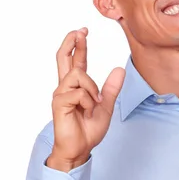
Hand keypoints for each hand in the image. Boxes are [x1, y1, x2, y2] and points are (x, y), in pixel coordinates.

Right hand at [49, 27, 124, 169]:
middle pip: (63, 58)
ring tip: (92, 104)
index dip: (79, 46)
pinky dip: (88, 101)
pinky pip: (79, 92)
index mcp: (76, 87)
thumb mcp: (105, 106)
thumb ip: (111, 88)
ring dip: (91, 88)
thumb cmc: (88, 130)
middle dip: (71, 42)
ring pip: (78, 74)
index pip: (76, 61)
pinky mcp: (59, 102)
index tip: (82, 31)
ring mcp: (60, 94)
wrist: (80, 148)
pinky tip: (85, 111)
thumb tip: (119, 69)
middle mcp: (65, 87)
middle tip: (80, 31)